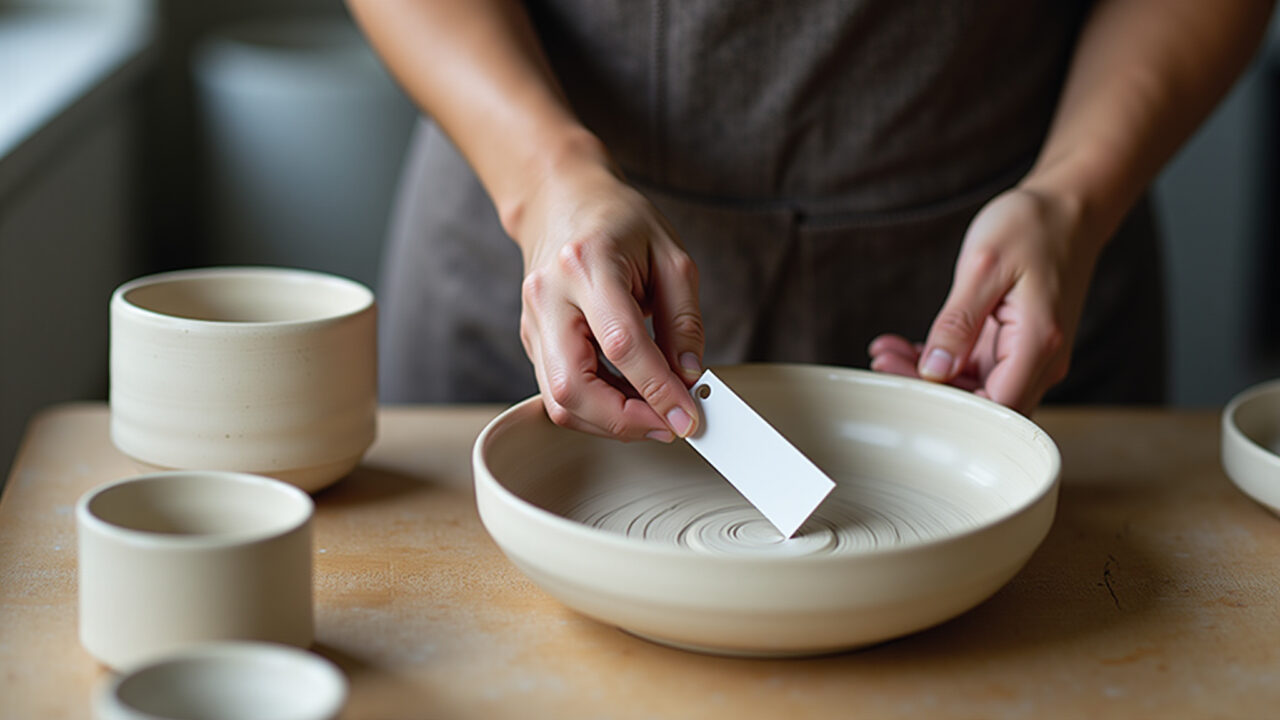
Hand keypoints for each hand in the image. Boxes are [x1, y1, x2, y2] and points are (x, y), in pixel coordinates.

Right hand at [512, 156, 703, 441]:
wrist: (561, 199)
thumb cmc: (618, 221)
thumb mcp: (672, 256)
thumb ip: (684, 321)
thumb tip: (687, 377)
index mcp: (587, 264)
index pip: (621, 345)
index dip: (657, 391)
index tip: (687, 416)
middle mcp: (548, 297)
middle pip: (572, 388)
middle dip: (624, 422)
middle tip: (668, 425)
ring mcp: (532, 321)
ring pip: (559, 401)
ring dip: (610, 421)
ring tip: (652, 411)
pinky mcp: (531, 340)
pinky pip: (558, 391)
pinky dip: (597, 407)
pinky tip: (628, 397)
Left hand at [868, 186, 1100, 413]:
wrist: (1068, 211)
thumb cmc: (1031, 228)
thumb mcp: (983, 266)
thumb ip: (958, 322)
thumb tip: (934, 369)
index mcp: (1039, 343)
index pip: (994, 408)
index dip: (945, 406)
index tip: (900, 381)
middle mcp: (1041, 360)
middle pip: (982, 405)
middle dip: (928, 391)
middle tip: (882, 362)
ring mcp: (1029, 357)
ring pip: (975, 391)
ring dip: (929, 378)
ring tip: (885, 352)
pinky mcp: (1014, 349)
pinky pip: (975, 371)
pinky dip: (941, 364)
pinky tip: (907, 349)